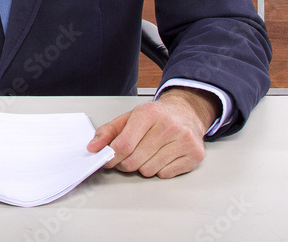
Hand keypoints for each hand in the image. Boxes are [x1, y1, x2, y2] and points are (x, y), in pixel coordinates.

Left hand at [86, 87, 220, 178]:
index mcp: (149, 113)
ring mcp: (184, 140)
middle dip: (126, 163)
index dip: (111, 157)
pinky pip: (165, 175)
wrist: (187, 112)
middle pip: (134, 161)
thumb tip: (92, 148)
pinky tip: (163, 156)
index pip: (123, 145)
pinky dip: (160, 170)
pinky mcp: (194, 154)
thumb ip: (108, 132)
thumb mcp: (130, 117)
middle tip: (129, 155)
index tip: (107, 160)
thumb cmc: (156, 116)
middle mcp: (169, 125)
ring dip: (143, 166)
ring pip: (149, 170)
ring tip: (149, 152)